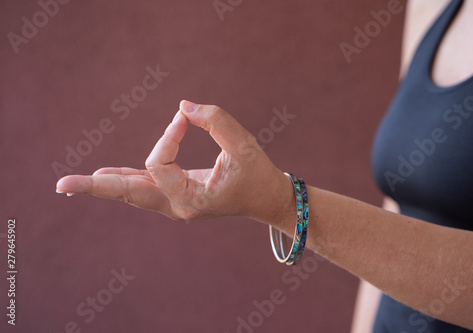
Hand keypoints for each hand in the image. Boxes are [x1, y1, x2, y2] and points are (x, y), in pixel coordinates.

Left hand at [56, 100, 290, 222]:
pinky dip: (123, 179)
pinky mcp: (176, 194)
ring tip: (70, 185)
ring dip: (104, 185)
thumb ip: (216, 120)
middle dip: (96, 187)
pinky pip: (144, 187)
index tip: (185, 117)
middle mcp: (177, 206)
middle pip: (129, 194)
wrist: (266, 199)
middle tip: (61, 185)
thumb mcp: (245, 145)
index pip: (159, 162)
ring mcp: (175, 203)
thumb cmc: (258, 174)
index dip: (167, 134)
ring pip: (133, 192)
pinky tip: (104, 176)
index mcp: (192, 200)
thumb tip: (183, 107)